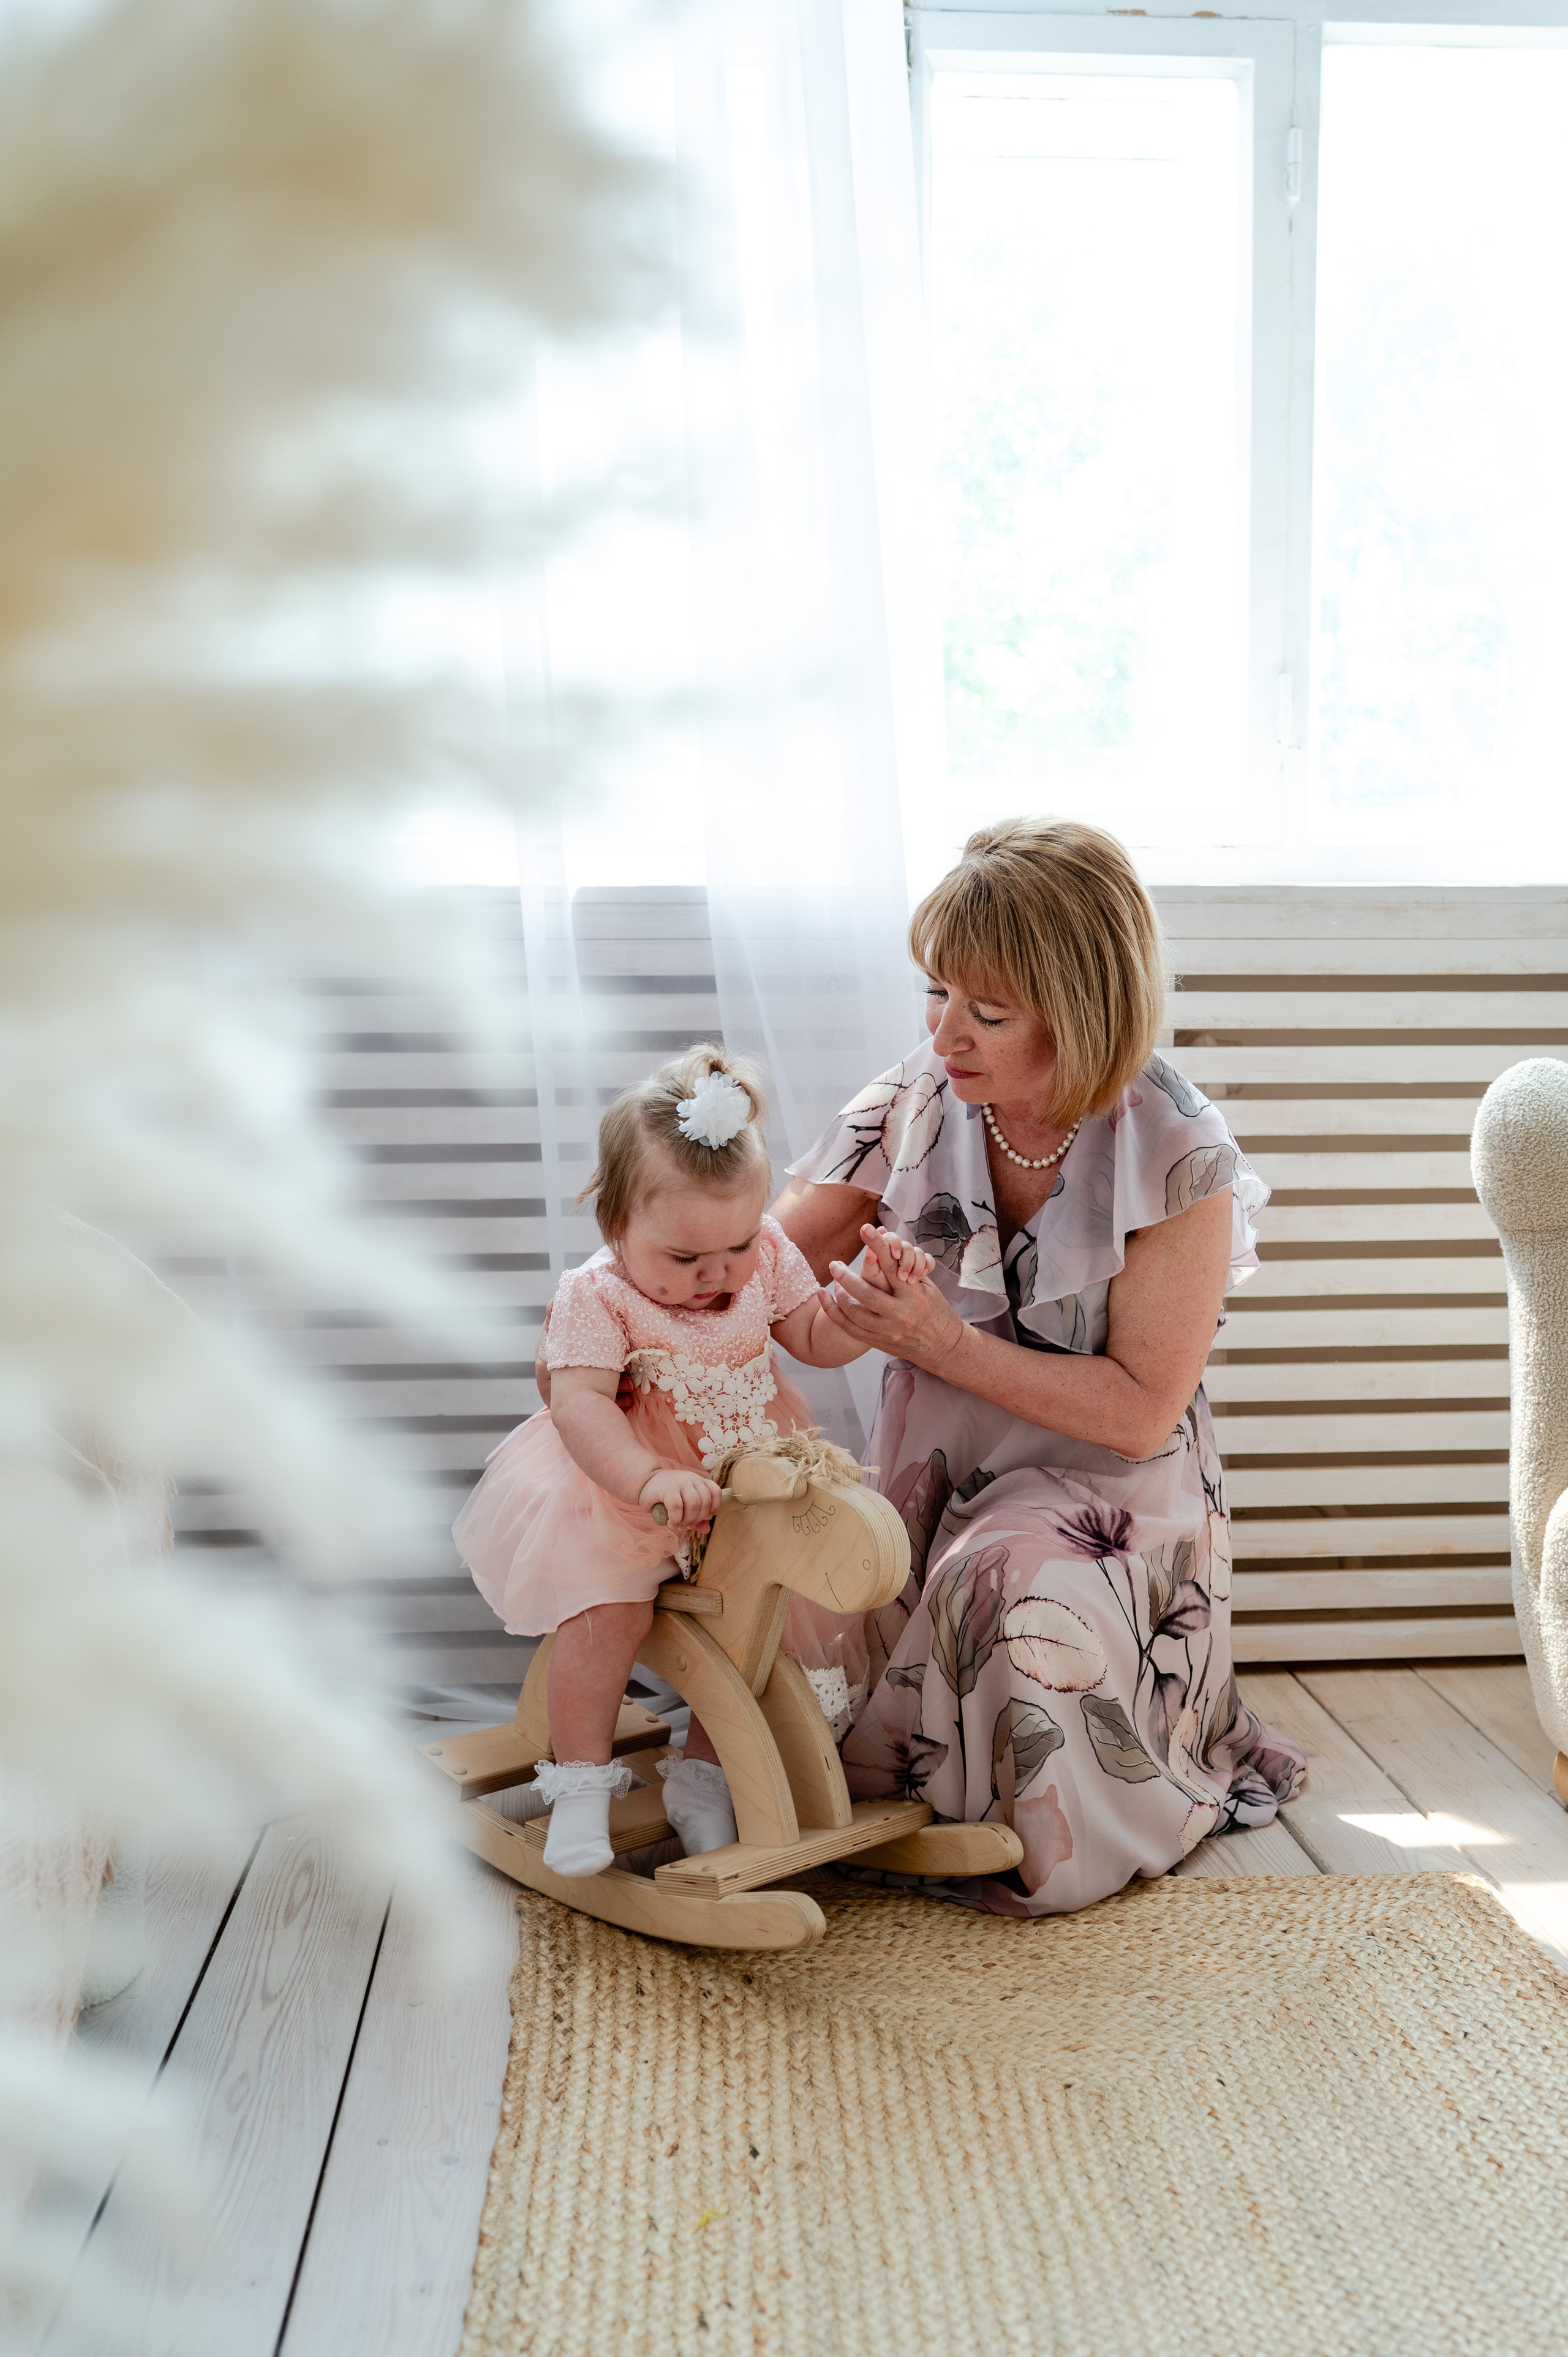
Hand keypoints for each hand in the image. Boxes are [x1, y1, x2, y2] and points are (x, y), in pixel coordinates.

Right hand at [638, 1466, 722, 1532]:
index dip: (713, 1508)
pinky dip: (676, 1519)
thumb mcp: (683, 1505)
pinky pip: (677, 1506)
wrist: (643, 1482)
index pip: (715, 1492)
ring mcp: (680, 1482)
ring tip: (678, 1524)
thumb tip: (706, 1529)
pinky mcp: (667, 1488)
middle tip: (686, 1525)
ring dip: (687, 1520)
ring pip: (694, 1504)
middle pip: (705, 1502)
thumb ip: (695, 1516)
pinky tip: (671, 1522)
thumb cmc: (664, 1495)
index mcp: (698, 1481)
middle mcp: (692, 1479)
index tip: (703, 1516)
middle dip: (697, 1519)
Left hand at [819, 1230, 965, 1368]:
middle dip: (845, 1276)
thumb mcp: (927, 1287)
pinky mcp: (879, 1343)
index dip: (877, 1246)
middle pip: (866, 1292)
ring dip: (838, 1294)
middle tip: (834, 1264)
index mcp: (915, 1295)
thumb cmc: (936, 1311)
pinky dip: (833, 1312)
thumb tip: (883, 1248)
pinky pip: (850, 1328)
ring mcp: (889, 1331)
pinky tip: (825, 1299)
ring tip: (833, 1281)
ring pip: (854, 1312)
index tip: (865, 1229)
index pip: (892, 1266)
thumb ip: (905, 1270)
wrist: (944, 1347)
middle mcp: (901, 1313)